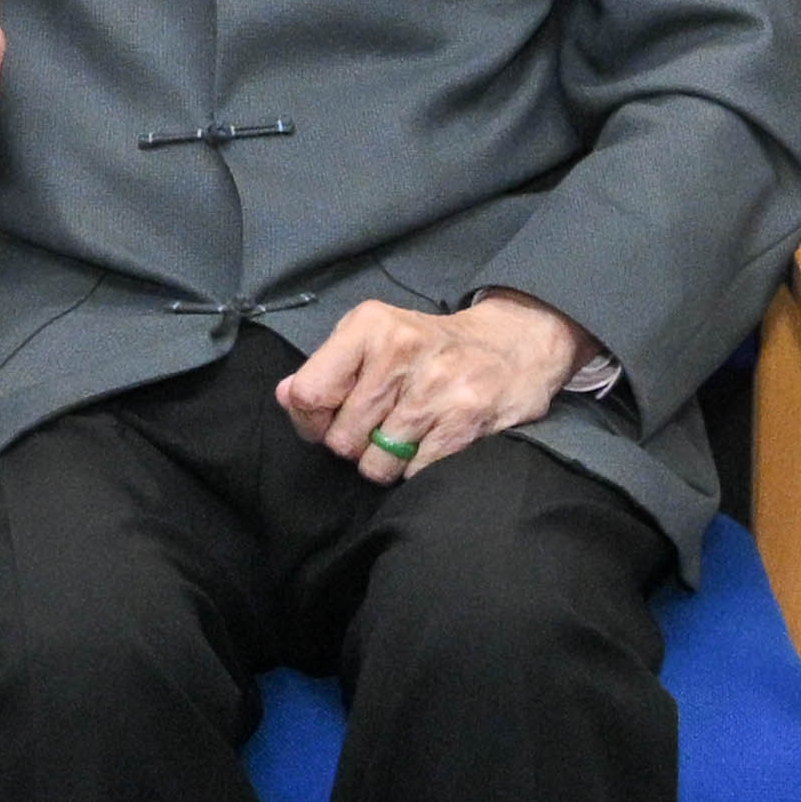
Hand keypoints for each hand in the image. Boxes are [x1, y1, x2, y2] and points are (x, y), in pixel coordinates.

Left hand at [272, 291, 586, 485]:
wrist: (514, 344)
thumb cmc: (429, 347)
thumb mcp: (373, 338)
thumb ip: (326, 368)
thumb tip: (286, 398)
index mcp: (369, 326)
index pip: (307, 394)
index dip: (313, 420)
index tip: (333, 416)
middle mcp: (400, 351)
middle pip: (341, 439)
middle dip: (356, 443)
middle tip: (383, 423)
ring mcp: (435, 387)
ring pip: (376, 464)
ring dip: (389, 461)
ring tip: (410, 432)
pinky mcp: (465, 420)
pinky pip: (414, 474)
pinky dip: (419, 469)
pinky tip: (434, 440)